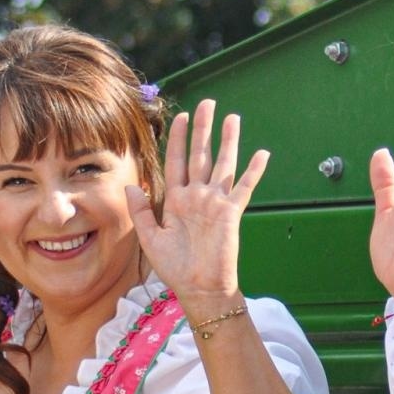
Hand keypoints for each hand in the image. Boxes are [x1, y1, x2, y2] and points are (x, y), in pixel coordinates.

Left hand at [129, 98, 267, 316]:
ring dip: (228, 141)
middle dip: (203, 129)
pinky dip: (252, 172)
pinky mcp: (231, 213)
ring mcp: (215, 203)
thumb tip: (132, 184)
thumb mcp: (150, 238)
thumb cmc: (175, 268)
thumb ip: (140, 211)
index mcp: (177, 200)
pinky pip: (243, 188)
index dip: (178, 139)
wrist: (199, 288)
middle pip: (201, 155)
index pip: (177, 161)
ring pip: (223, 164)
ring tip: (233, 118)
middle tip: (207, 104)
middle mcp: (197, 196)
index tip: (180, 117)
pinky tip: (261, 154)